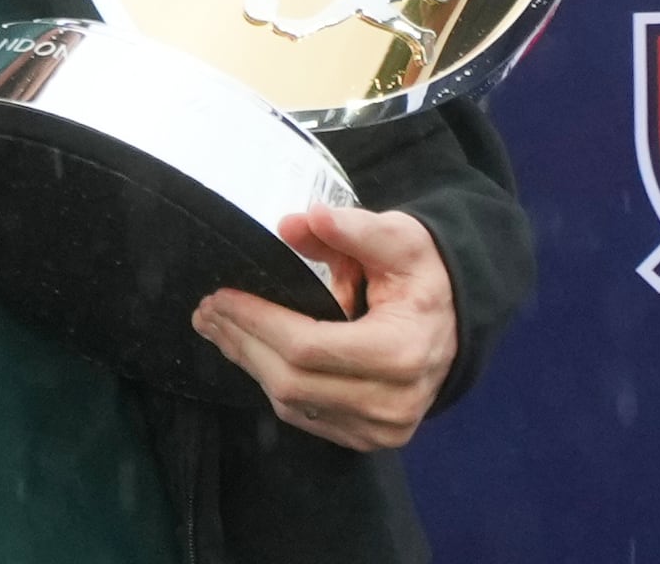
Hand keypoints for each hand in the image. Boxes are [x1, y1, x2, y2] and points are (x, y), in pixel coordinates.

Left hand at [193, 204, 458, 451]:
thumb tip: (295, 223)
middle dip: (242, 342)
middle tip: (207, 310)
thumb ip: (352, 229)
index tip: (221, 295)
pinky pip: (303, 417)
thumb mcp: (400, 240)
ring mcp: (382, 427)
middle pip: (293, 382)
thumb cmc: (421, 277)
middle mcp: (395, 401)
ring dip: (247, 363)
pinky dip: (268, 383)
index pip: (310, 347)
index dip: (258, 322)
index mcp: (402, 351)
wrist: (453, 323)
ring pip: (292, 404)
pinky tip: (247, 352)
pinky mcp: (368, 437)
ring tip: (216, 327)